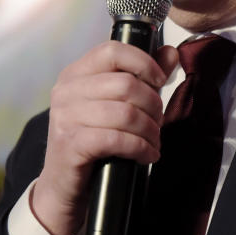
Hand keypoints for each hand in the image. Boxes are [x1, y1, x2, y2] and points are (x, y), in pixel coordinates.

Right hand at [30, 41, 179, 234]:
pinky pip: (117, 139)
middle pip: (126, 84)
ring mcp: (65, 117)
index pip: (112, 50)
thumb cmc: (95, 139)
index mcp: (76, 73)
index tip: (160, 80)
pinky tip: (147, 155)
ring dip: (149, 130)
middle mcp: (66, 90)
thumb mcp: (117, 103)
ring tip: (154, 141)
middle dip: (152, 106)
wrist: (64, 184)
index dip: (143, 62)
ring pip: (125, 113)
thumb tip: (171, 52)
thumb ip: (143, 75)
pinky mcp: (70, 144)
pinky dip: (140, 148)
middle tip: (158, 123)